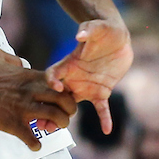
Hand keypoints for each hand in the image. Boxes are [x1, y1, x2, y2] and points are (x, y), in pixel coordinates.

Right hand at [0, 48, 77, 150]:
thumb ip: (12, 59)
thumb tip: (20, 65)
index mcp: (28, 76)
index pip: (60, 84)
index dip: (64, 93)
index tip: (58, 101)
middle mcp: (30, 91)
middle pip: (65, 102)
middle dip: (68, 112)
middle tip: (61, 118)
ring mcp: (22, 108)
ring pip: (56, 119)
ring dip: (57, 127)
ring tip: (49, 130)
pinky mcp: (11, 123)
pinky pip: (33, 138)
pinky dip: (36, 144)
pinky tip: (32, 144)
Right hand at [46, 19, 132, 133]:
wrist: (117, 37)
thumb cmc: (103, 29)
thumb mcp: (96, 27)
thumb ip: (87, 30)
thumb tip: (80, 34)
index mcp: (70, 63)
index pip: (54, 73)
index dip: (52, 80)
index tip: (56, 88)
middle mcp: (74, 78)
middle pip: (57, 95)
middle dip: (48, 108)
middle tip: (41, 122)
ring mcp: (87, 86)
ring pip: (72, 106)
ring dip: (65, 118)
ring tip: (55, 130)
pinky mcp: (101, 92)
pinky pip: (101, 108)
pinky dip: (105, 119)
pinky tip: (107, 130)